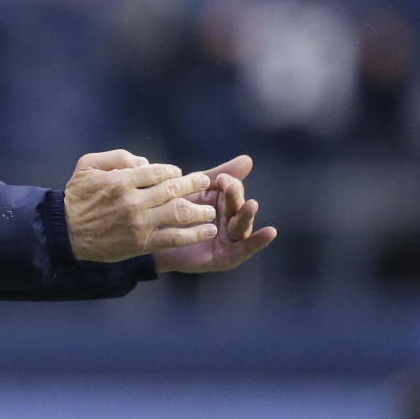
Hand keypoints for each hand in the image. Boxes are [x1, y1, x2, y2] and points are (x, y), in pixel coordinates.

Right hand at [64, 150, 218, 261]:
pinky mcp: (141, 243)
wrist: (65, 232)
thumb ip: (117, 156)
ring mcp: (139, 223)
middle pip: (174, 190)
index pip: (159, 172)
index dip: (173, 172)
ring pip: (178, 212)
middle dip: (194, 185)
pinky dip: (194, 234)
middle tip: (205, 183)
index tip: (179, 174)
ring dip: (200, 210)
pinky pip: (173, 237)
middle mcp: (134, 201)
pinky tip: (207, 230)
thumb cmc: (76, 196)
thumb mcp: (87, 165)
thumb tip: (144, 163)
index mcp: (122, 180)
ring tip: (211, 210)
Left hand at [153, 154, 276, 273]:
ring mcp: (228, 240)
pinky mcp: (224, 258)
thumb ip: (219, 177)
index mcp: (223, 202)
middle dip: (235, 198)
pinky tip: (270, 232)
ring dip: (246, 215)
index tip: (220, 179)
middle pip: (238, 207)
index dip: (229, 184)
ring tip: (250, 205)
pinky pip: (243, 250)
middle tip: (230, 188)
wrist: (149, 240)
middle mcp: (229, 220)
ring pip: (242, 226)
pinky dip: (258, 241)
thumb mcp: (194, 191)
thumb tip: (249, 159)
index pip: (232, 190)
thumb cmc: (171, 211)